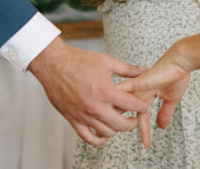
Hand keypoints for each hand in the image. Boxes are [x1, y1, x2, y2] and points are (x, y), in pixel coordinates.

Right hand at [28, 37, 149, 145]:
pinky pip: (88, 138)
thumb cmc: (79, 60)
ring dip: (116, 129)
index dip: (142, 106)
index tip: (144, 105)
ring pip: (107, 133)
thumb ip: (127, 69)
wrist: (54, 64)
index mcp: (106, 92)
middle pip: (122, 125)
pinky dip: (99, 139)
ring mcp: (84, 115)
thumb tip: (143, 71)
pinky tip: (104, 134)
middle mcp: (96, 107)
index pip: (132, 105)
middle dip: (133, 122)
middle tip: (135, 117)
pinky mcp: (73, 119)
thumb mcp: (107, 61)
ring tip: (119, 121)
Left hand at [116, 50, 191, 146]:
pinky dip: (118, 100)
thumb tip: (161, 127)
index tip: (146, 145)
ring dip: (116, 114)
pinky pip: (123, 90)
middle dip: (121, 123)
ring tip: (111, 126)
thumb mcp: (171, 100)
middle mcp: (139, 92)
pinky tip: (111, 108)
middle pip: (126, 110)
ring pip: (121, 102)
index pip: (142, 117)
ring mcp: (138, 87)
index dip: (144, 131)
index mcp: (146, 96)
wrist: (181, 61)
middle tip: (115, 133)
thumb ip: (165, 112)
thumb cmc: (177, 75)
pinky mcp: (138, 82)